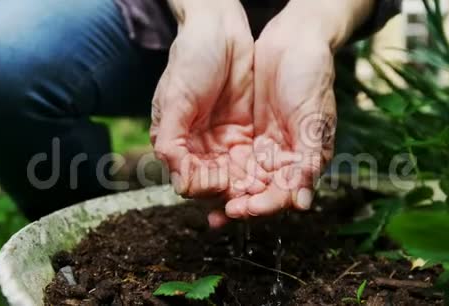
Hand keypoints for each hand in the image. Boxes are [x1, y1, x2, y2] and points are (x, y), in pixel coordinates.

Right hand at [150, 1, 264, 206]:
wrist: (220, 30)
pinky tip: (277, 180)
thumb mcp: (175, 98)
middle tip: (249, 207)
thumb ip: (172, 141)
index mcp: (178, 145)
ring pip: (239, 177)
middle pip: (218, 185)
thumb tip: (179, 181)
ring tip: (265, 199)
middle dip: (233, 198)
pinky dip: (266, 174)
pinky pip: (257, 161)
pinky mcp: (248, 134)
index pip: (192, 180)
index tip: (222, 187)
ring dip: (252, 192)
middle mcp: (201, 149)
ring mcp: (226, 142)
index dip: (207, 189)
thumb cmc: (190, 59)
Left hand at [224, 0, 373, 218]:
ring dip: (226, 193)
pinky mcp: (246, 134)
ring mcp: (264, 147)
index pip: (283, 193)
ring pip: (243, 179)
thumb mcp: (313, 120)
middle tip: (218, 215)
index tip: (241, 208)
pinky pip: (230, 158)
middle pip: (260, 192)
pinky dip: (218, 170)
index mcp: (304, 160)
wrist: (293, 41)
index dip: (263, 205)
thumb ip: (307, 161)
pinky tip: (203, 177)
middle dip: (240, 204)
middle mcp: (284, 159)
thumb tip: (302, 205)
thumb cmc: (311, 77)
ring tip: (207, 206)